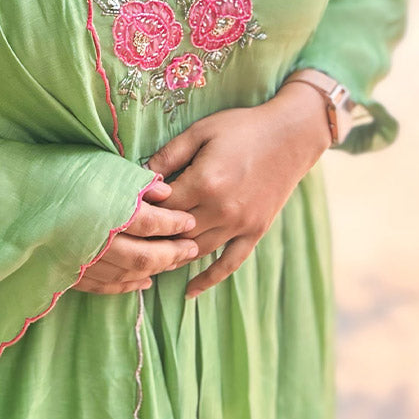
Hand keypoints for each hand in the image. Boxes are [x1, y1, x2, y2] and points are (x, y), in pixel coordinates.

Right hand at [73, 180, 198, 294]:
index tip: (189, 221)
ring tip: (174, 262)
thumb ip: (135, 182)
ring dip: (155, 270)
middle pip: (143, 255)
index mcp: (104, 211)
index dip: (173, 223)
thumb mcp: (102, 168)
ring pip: (127, 273)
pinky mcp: (69, 274)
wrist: (10, 197)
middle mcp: (95, 240)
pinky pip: (105, 286)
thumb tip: (165, 191)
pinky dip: (127, 285)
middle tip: (191, 248)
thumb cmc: (64, 175)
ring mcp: (81, 262)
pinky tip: (145, 281)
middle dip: (171, 252)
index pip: (149, 223)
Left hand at [146, 86, 329, 300]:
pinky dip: (209, 279)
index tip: (127, 209)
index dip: (143, 208)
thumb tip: (141, 175)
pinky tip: (190, 291)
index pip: (162, 207)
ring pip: (197, 251)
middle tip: (131, 239)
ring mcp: (240, 224)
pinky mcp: (255, 232)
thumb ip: (169, 155)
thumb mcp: (201, 131)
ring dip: (173, 257)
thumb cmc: (242, 127)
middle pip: (176, 233)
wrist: (291, 135)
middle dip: (152, 236)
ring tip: (150, 260)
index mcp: (205, 182)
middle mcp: (222, 209)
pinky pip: (229, 263)